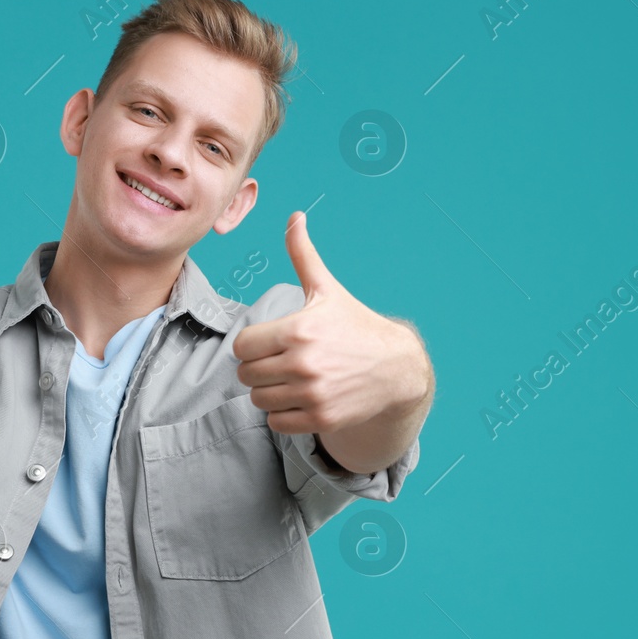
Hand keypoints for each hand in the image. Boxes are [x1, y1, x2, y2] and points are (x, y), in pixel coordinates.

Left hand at [233, 211, 426, 436]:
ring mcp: (313, 393)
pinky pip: (277, 422)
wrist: (395, 367)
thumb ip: (303, 255)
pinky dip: (282, 414)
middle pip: (246, 374)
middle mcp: (303, 363)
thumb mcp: (326, 289)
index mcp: (298, 329)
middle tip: (279, 362)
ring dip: (268, 392)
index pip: (242, 345)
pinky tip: (299, 398)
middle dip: (258, 368)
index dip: (252, 343)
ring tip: (289, 380)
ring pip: (259, 400)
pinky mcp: (322, 418)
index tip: (269, 342)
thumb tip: (295, 216)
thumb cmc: (353, 325)